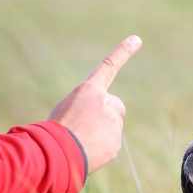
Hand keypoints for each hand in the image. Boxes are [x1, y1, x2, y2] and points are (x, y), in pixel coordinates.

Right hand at [49, 35, 141, 173]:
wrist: (57, 153)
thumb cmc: (56, 129)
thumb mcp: (65, 110)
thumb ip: (87, 109)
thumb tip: (100, 126)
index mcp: (89, 91)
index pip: (108, 67)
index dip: (123, 53)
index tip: (137, 39)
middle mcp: (106, 103)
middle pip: (114, 106)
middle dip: (105, 114)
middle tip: (85, 124)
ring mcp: (113, 124)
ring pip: (111, 127)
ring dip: (99, 132)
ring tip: (80, 139)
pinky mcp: (115, 143)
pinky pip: (109, 143)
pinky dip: (100, 147)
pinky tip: (86, 150)